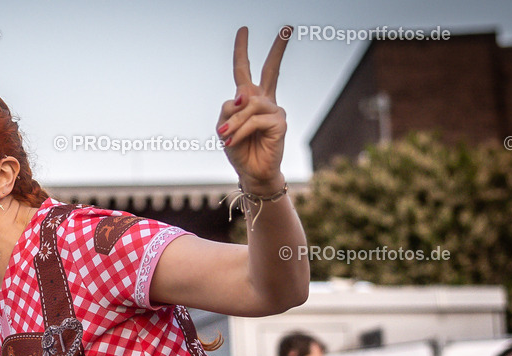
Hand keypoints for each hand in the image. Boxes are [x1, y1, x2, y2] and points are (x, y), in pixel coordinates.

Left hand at [217, 26, 289, 193]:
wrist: (251, 172)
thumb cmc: (238, 149)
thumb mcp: (223, 127)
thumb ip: (228, 109)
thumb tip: (242, 96)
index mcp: (250, 99)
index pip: (245, 70)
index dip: (242, 50)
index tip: (243, 29)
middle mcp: (265, 101)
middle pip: (271, 70)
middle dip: (279, 49)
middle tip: (288, 27)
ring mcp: (275, 110)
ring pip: (248, 105)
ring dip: (234, 122)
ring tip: (226, 136)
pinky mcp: (280, 122)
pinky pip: (254, 120)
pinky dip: (241, 130)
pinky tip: (235, 141)